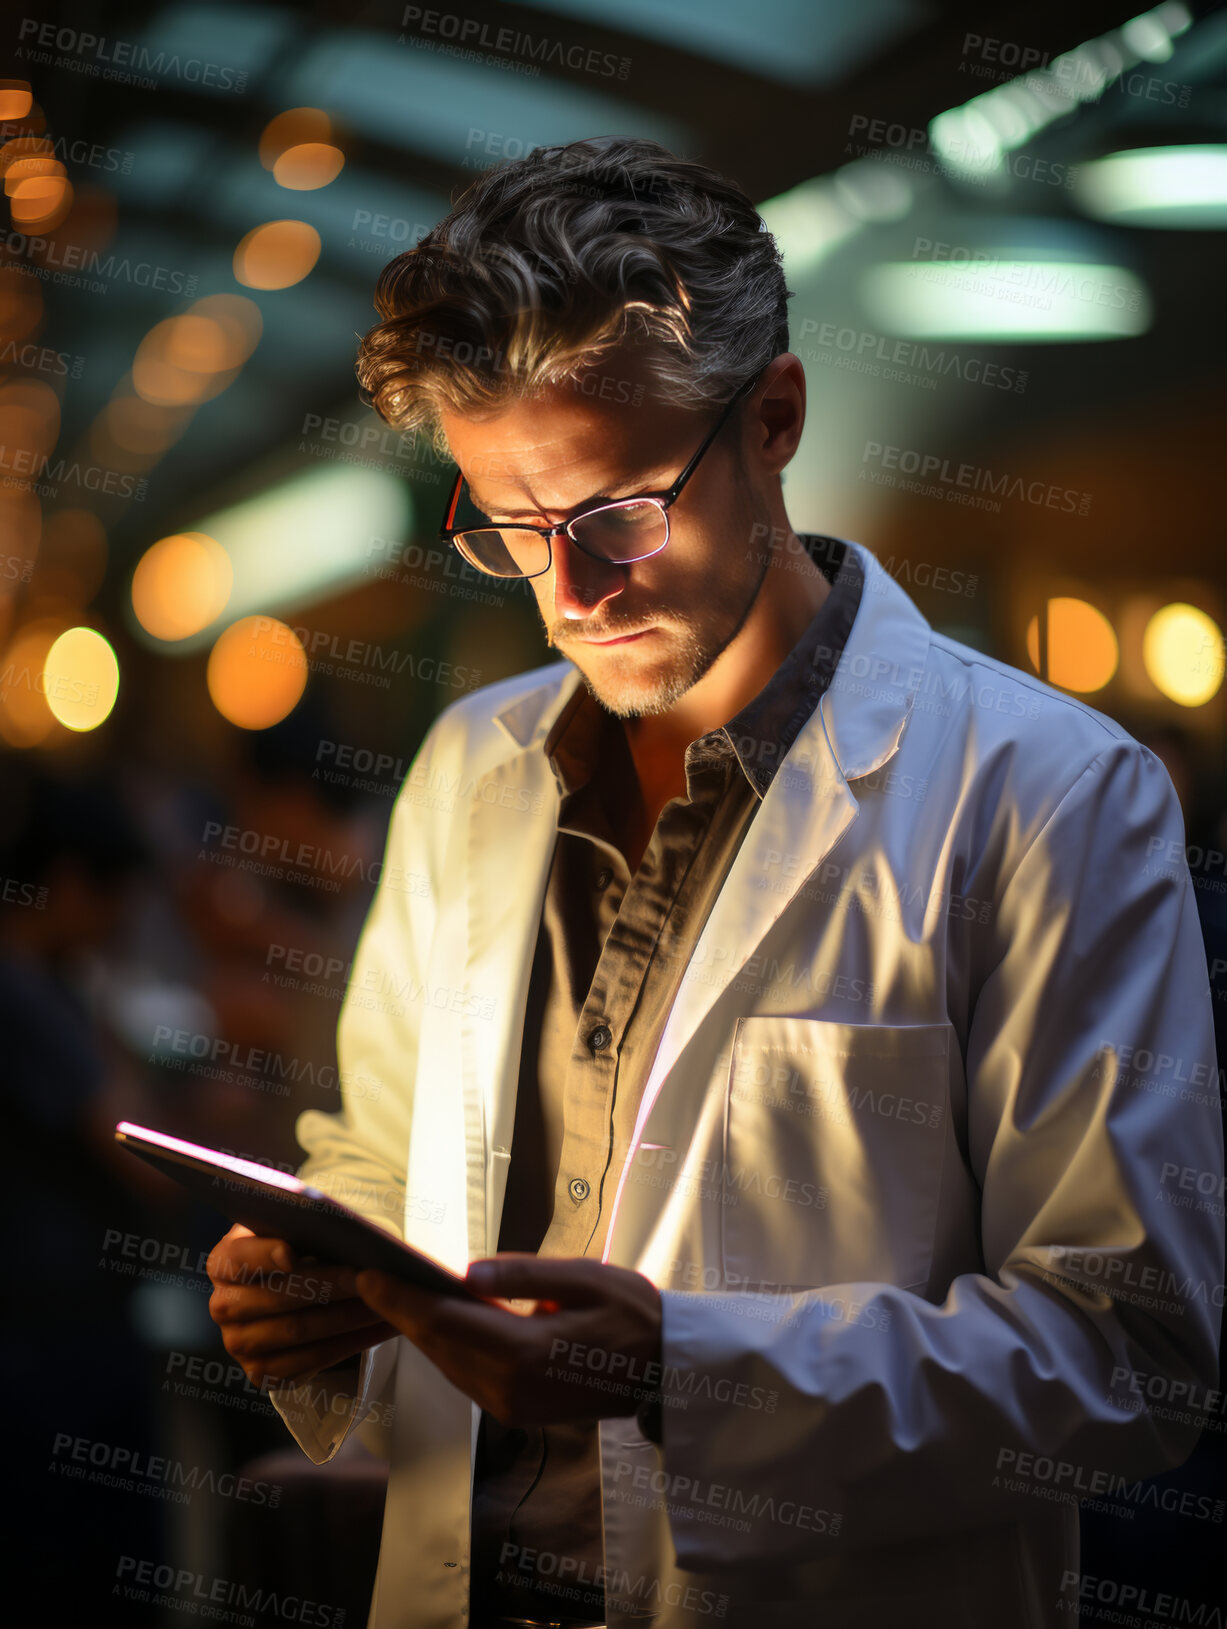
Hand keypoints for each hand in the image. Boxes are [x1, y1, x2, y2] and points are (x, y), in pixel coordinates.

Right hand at [206, 1224, 397, 1386]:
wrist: (292, 1297)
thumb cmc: (298, 1253)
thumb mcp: (292, 1233)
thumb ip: (303, 1228)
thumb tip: (335, 1225)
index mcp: (223, 1263)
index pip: (239, 1258)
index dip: (264, 1255)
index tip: (292, 1253)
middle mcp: (223, 1306)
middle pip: (278, 1298)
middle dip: (329, 1286)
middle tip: (368, 1277)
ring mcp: (238, 1344)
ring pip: (298, 1331)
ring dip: (347, 1318)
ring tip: (384, 1304)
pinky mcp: (261, 1373)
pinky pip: (311, 1360)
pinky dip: (351, 1344)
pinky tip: (378, 1328)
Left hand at [354, 1252, 661, 1426]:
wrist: (665, 1370)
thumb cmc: (632, 1315)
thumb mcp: (585, 1278)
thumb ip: (524, 1274)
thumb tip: (467, 1270)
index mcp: (525, 1353)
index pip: (444, 1322)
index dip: (401, 1297)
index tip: (369, 1272)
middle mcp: (510, 1388)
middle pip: (437, 1346)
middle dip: (400, 1311)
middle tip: (372, 1276)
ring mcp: (511, 1406)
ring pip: (447, 1364)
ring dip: (420, 1331)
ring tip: (396, 1294)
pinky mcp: (515, 1411)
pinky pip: (466, 1376)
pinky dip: (445, 1347)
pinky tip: (437, 1321)